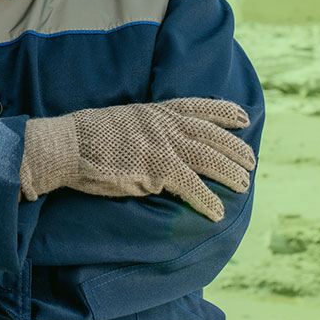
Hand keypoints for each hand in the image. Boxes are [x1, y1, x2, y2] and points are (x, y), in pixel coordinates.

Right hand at [19, 97, 255, 221]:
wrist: (68, 145)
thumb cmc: (86, 136)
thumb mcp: (122, 120)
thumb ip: (144, 127)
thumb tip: (155, 140)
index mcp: (155, 111)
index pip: (198, 107)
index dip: (224, 112)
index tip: (243, 117)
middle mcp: (163, 124)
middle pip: (210, 134)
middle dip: (234, 147)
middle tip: (251, 161)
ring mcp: (161, 144)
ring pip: (207, 158)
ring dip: (230, 172)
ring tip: (245, 184)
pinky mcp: (156, 168)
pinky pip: (191, 186)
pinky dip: (207, 199)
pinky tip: (218, 211)